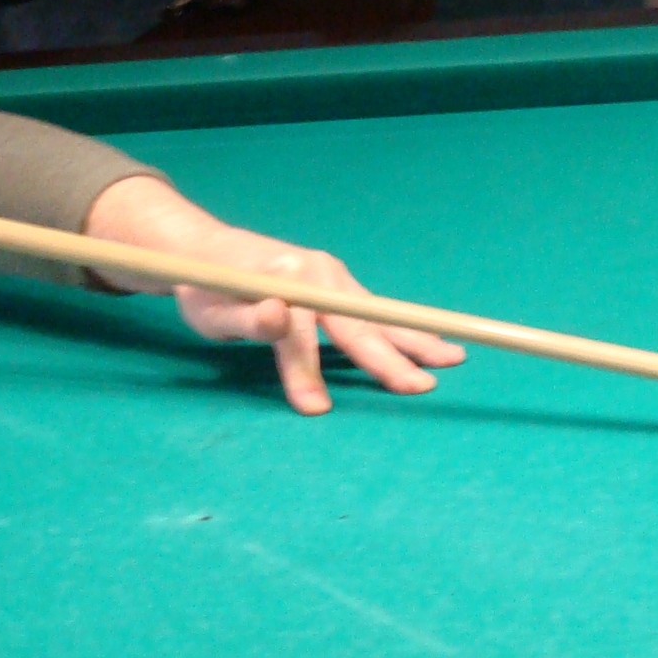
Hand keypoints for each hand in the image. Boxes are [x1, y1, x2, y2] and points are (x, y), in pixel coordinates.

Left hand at [84, 175, 465, 414]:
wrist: (207, 249)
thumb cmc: (205, 288)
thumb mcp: (211, 311)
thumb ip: (246, 319)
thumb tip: (278, 316)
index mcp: (281, 279)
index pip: (297, 335)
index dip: (305, 372)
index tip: (316, 409)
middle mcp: (315, 273)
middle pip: (353, 324)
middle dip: (388, 358)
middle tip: (420, 387)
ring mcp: (331, 274)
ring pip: (375, 315)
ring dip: (414, 339)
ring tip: (453, 357)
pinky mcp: (338, 281)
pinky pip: (374, 309)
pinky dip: (403, 328)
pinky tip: (431, 342)